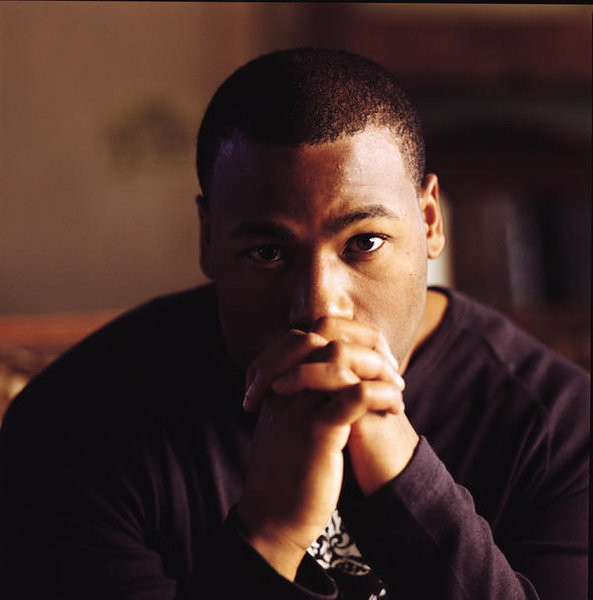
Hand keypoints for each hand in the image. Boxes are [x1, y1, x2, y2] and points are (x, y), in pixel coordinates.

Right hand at [237, 318, 408, 578]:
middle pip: (321, 337)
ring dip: (377, 368)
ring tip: (397, 389)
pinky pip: (354, 395)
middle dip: (362, 346)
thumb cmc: (284, 475)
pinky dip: (381, 393)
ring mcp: (299, 408)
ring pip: (340, 359)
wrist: (271, 520)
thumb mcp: (285, 428)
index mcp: (277, 387)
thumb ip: (298, 401)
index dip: (343, 339)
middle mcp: (285, 389)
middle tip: (390, 369)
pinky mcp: (317, 432)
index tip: (373, 360)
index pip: (304, 336)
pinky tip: (395, 408)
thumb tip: (325, 385)